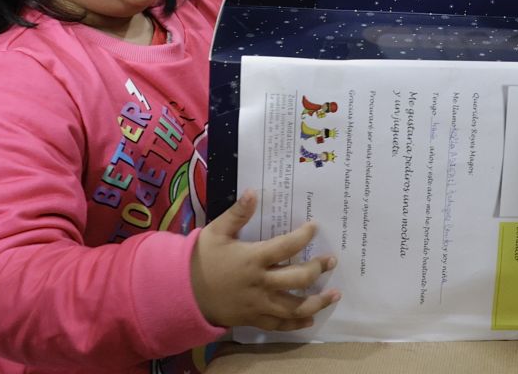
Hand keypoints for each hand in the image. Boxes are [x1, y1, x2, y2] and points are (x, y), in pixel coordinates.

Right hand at [191, 191, 339, 331]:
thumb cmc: (201, 259)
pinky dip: (296, 323)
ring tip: (334, 294)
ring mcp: (258, 304)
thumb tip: (253, 192)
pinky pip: (278, 325)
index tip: (314, 227)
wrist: (183, 292)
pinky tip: (310, 318)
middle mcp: (260, 283)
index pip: (286, 246)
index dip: (303, 236)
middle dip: (318, 269)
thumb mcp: (216, 232)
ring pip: (293, 307)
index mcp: (253, 258)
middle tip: (331, 260)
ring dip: (317, 301)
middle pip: (297, 278)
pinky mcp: (253, 319)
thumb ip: (237, 213)